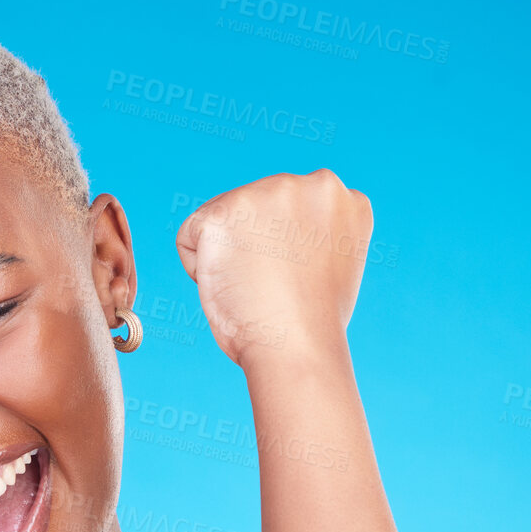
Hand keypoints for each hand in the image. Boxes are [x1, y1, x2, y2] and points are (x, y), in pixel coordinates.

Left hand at [175, 169, 372, 368]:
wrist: (299, 349)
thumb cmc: (309, 327)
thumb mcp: (326, 265)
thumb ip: (310, 236)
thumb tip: (279, 234)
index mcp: (341, 198)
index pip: (287, 214)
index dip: (281, 255)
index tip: (297, 283)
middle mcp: (313, 183)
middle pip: (253, 211)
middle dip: (251, 250)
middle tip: (273, 290)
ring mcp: (270, 191)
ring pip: (221, 220)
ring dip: (226, 257)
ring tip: (255, 288)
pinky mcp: (227, 212)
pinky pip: (189, 236)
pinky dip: (197, 268)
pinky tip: (230, 287)